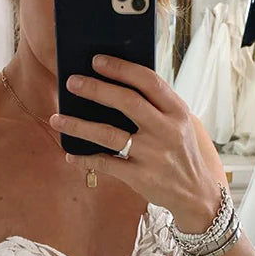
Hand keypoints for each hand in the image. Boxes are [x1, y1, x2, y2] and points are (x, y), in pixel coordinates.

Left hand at [48, 53, 225, 230]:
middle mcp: (166, 130)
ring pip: (109, 134)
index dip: (121, 69)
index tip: (97, 61)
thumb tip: (114, 84)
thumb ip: (157, 106)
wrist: (196, 194)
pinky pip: (106, 164)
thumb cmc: (181, 153)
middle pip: (127, 102)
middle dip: (96, 89)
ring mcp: (153, 155)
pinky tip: (70, 155)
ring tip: (57, 118)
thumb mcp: (180, 124)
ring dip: (79, 125)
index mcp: (177, 111)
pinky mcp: (141, 177)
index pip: (149, 81)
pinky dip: (85, 159)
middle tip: (71, 82)